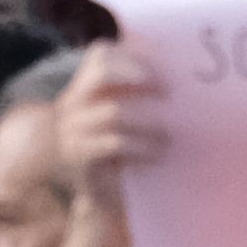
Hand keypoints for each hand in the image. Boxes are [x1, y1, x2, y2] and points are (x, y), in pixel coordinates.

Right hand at [40, 35, 169, 198]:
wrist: (89, 192)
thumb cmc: (109, 151)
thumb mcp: (114, 118)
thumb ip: (131, 97)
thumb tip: (173, 78)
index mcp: (82, 89)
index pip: (99, 55)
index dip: (130, 55)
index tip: (159, 69)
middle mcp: (73, 104)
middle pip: (102, 72)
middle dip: (136, 74)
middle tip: (166, 90)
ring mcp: (74, 129)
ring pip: (114, 112)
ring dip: (148, 120)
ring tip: (168, 132)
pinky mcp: (81, 155)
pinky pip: (116, 143)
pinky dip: (142, 146)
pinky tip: (157, 153)